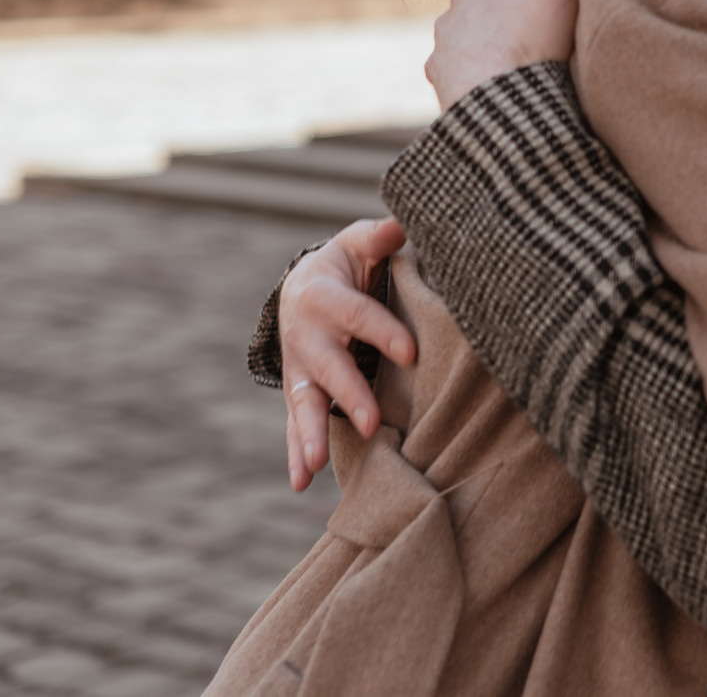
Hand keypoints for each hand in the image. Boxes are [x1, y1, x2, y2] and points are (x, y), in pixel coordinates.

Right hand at [279, 218, 415, 491]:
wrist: (303, 287)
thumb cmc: (347, 264)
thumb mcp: (360, 243)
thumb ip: (380, 236)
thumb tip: (404, 222)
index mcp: (324, 295)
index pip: (358, 316)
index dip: (384, 333)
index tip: (412, 354)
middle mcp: (306, 336)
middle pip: (328, 368)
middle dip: (349, 395)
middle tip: (373, 423)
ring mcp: (299, 369)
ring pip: (303, 404)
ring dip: (310, 434)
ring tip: (315, 465)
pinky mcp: (299, 392)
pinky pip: (294, 426)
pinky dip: (295, 454)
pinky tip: (300, 483)